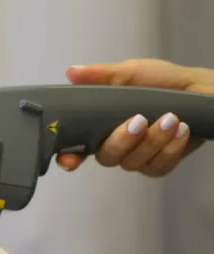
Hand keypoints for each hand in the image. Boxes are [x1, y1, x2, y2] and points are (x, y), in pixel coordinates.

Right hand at [56, 59, 213, 176]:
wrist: (200, 91)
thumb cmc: (164, 82)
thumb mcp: (131, 72)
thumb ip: (101, 75)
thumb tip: (73, 72)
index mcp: (100, 126)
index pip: (76, 148)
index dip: (69, 156)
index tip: (69, 159)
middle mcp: (116, 145)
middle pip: (106, 157)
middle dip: (122, 141)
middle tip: (140, 120)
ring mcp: (137, 157)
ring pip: (133, 163)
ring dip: (153, 141)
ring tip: (170, 118)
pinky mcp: (159, 164)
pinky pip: (158, 167)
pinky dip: (170, 149)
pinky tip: (180, 130)